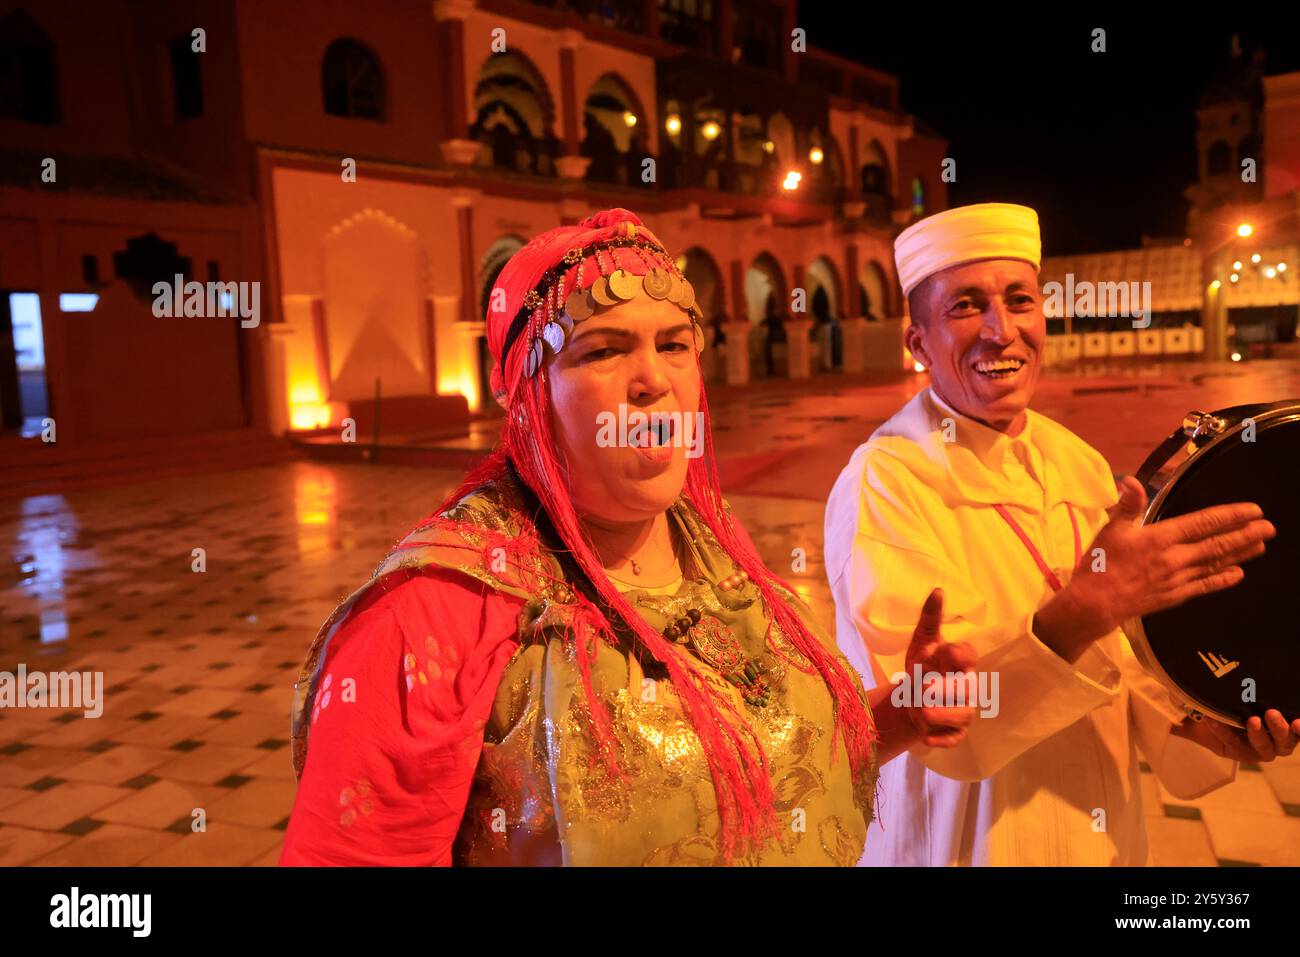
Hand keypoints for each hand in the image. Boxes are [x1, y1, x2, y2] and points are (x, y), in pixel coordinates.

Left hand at [901, 587, 978, 747]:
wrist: (910, 700)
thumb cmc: (922, 668)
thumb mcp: (921, 643)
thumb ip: (929, 618)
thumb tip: (937, 590)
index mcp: (961, 662)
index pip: (968, 654)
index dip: (958, 654)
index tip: (945, 652)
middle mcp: (968, 686)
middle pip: (965, 688)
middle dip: (939, 688)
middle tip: (918, 686)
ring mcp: (964, 711)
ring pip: (962, 715)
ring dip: (936, 714)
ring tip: (917, 709)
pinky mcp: (957, 733)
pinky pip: (954, 739)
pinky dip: (939, 739)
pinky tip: (925, 735)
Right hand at [1035, 476, 1273, 659]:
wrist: (1095, 602)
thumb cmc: (1100, 564)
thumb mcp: (1111, 529)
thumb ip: (1128, 505)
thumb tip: (1132, 481)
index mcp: (1160, 537)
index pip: (1203, 523)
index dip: (1230, 516)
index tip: (1252, 511)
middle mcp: (1175, 558)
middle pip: (1217, 544)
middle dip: (1246, 534)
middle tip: (1269, 528)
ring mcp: (1178, 579)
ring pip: (1216, 564)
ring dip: (1240, 554)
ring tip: (1260, 546)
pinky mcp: (1175, 595)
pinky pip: (1205, 586)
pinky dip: (1223, 579)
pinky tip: (1238, 575)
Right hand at [1172, 709, 1299, 761]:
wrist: (1244, 707)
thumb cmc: (1218, 716)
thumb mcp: (1198, 723)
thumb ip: (1181, 725)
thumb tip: (1162, 724)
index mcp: (1237, 749)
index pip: (1231, 743)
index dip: (1223, 732)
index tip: (1211, 719)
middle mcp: (1259, 749)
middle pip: (1263, 749)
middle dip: (1257, 735)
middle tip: (1251, 719)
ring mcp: (1278, 741)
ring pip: (1283, 744)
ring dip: (1279, 731)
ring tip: (1273, 714)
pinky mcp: (1290, 730)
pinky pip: (1299, 734)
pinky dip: (1299, 730)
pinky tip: (1298, 720)